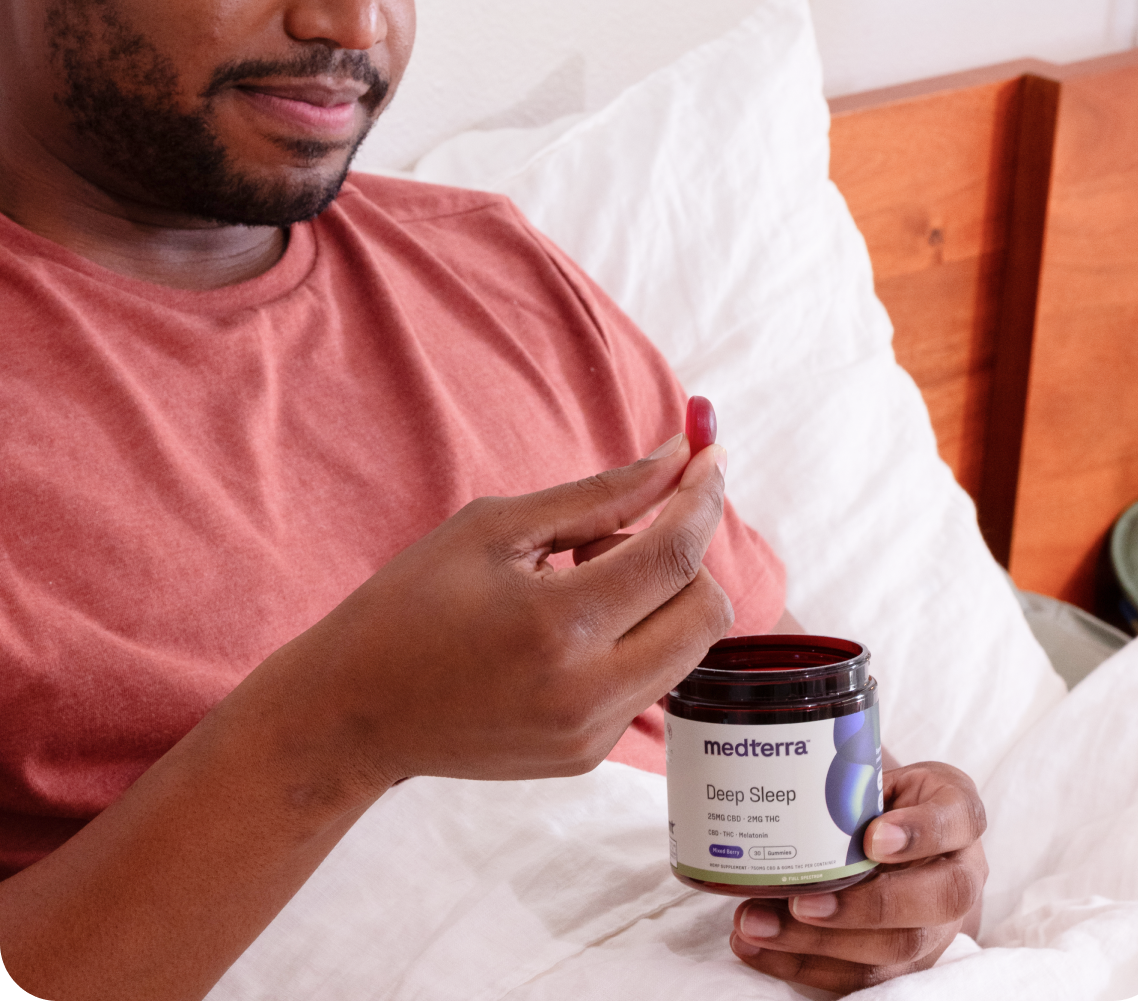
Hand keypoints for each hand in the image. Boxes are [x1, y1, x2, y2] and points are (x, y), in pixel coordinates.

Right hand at [268, 431, 732, 789]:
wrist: (354, 713)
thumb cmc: (410, 605)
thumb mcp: (496, 528)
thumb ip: (601, 496)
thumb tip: (678, 458)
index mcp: (558, 625)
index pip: (675, 554)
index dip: (702, 495)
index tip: (709, 455)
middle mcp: (588, 692)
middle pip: (706, 611)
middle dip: (686, 556)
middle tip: (612, 537)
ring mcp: (591, 735)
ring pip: (687, 649)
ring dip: (661, 600)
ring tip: (578, 584)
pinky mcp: (586, 757)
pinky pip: (649, 682)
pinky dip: (633, 639)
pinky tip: (569, 628)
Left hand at [729, 762, 987, 992]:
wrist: (899, 838)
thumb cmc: (879, 797)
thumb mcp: (874, 769)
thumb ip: (848, 769)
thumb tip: (785, 762)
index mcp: (956, 812)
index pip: (958, 817)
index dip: (920, 831)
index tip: (872, 837)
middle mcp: (961, 873)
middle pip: (935, 901)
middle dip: (864, 908)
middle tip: (801, 902)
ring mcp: (939, 926)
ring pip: (896, 949)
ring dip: (820, 945)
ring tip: (755, 924)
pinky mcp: (907, 962)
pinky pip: (863, 977)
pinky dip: (804, 965)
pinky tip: (756, 947)